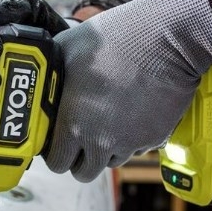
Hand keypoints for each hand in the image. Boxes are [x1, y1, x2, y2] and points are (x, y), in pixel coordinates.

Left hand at [44, 0, 211, 181]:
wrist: (168, 39)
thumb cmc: (117, 38)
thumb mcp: (69, 47)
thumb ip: (53, 74)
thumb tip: (44, 81)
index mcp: (73, 123)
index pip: (56, 162)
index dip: (55, 152)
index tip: (59, 141)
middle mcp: (100, 140)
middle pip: (84, 171)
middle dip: (80, 158)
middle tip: (81, 137)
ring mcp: (130, 142)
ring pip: (111, 161)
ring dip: (106, 148)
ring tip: (109, 117)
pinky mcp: (154, 138)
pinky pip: (137, 147)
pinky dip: (132, 136)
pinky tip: (132, 110)